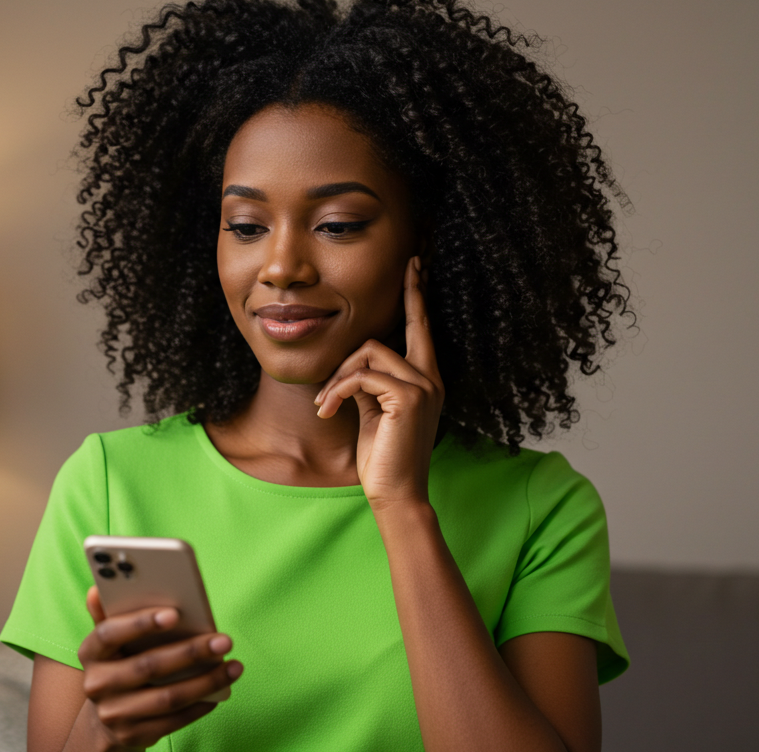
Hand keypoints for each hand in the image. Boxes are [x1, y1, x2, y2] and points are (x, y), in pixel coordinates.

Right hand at [74, 587, 242, 749]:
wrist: (105, 723)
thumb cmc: (117, 668)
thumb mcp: (109, 644)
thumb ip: (108, 616)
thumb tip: (96, 590)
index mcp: (90, 652)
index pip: (109, 633)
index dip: (140, 623)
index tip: (175, 613)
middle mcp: (97, 684)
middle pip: (148, 666)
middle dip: (191, 652)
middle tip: (224, 640)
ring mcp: (114, 713)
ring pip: (167, 697)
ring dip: (206, 681)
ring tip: (234, 666)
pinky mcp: (133, 735)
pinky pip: (173, 720)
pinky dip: (200, 705)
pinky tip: (221, 690)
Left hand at [315, 256, 443, 506]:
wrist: (396, 493)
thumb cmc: (383, 457)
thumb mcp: (374, 411)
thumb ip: (369, 382)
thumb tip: (352, 364)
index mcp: (426, 378)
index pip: (421, 327)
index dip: (416, 294)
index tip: (415, 265)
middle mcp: (430, 377)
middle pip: (385, 336)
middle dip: (363, 342)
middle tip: (348, 365)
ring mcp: (423, 385)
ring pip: (367, 354)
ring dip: (337, 379)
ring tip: (327, 407)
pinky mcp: (408, 397)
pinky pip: (361, 376)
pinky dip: (337, 391)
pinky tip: (328, 412)